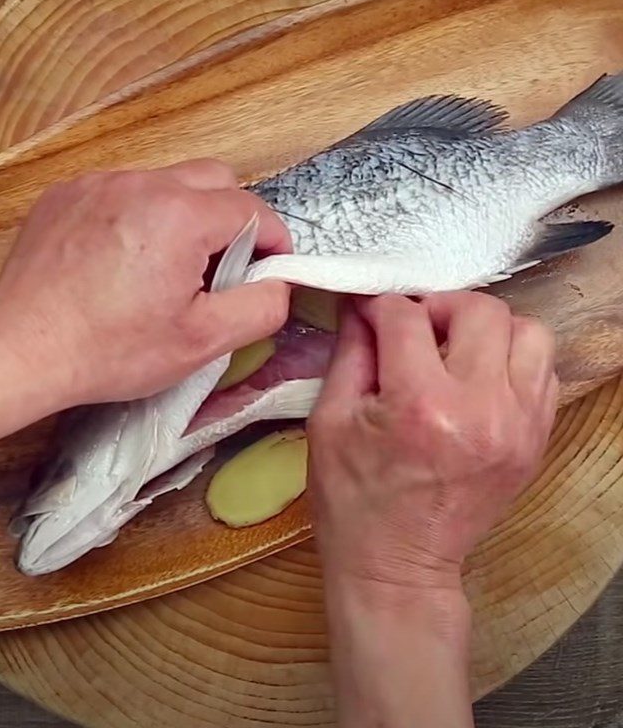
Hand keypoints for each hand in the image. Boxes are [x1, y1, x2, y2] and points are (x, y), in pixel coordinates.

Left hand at [0, 159, 291, 410]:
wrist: (19, 349)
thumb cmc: (110, 350)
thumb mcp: (201, 342)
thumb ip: (260, 307)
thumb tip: (279, 284)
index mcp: (180, 215)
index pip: (252, 209)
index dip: (272, 241)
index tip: (268, 271)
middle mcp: (141, 183)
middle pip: (214, 180)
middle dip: (232, 218)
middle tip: (220, 268)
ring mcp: (97, 183)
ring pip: (167, 182)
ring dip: (184, 216)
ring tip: (166, 268)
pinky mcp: (66, 194)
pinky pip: (122, 190)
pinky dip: (138, 216)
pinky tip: (121, 261)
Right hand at [307, 291, 557, 592]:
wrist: (397, 566)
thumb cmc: (351, 498)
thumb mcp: (328, 420)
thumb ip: (349, 352)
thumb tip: (360, 305)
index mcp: (420, 405)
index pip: (406, 318)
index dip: (379, 306)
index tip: (367, 313)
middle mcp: (482, 408)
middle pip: (480, 310)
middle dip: (437, 306)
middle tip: (412, 328)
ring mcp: (520, 425)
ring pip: (528, 332)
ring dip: (486, 328)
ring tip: (452, 349)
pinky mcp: (536, 440)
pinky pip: (543, 370)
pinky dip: (510, 360)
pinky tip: (476, 377)